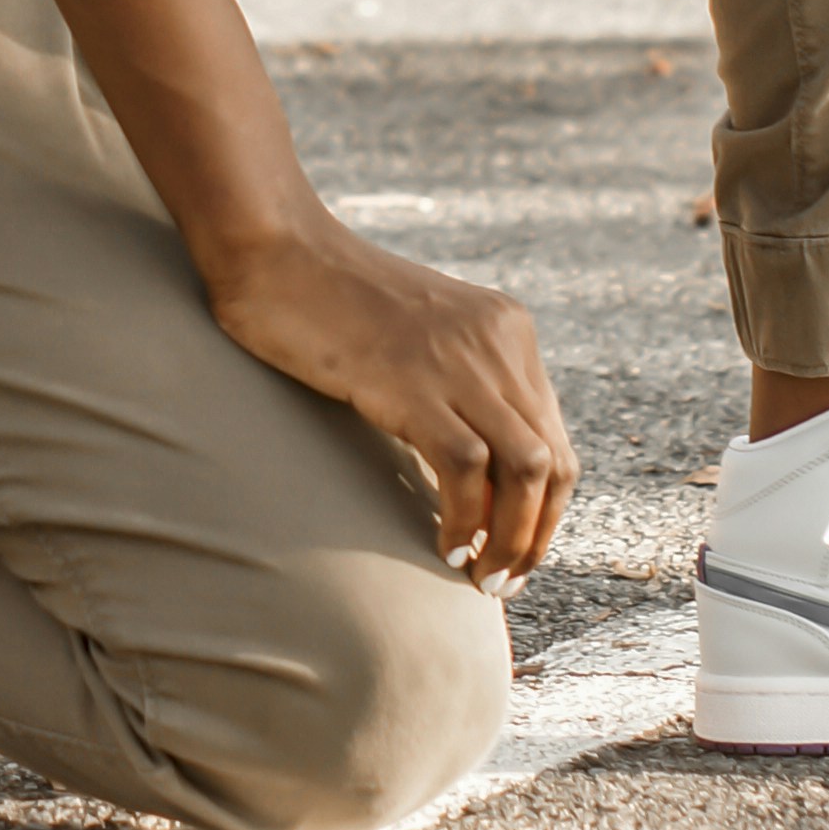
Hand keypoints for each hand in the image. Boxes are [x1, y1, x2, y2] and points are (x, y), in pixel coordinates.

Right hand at [205, 211, 577, 589]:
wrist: (276, 249)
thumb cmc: (326, 299)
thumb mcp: (415, 338)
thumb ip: (454, 385)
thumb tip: (473, 476)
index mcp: (505, 328)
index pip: (553, 434)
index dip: (543, 506)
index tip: (513, 550)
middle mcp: (498, 341)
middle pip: (553, 460)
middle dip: (536, 534)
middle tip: (502, 581)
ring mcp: (460, 360)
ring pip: (527, 470)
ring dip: (512, 540)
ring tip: (479, 578)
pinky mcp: (415, 382)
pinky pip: (468, 470)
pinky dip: (465, 521)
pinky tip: (445, 549)